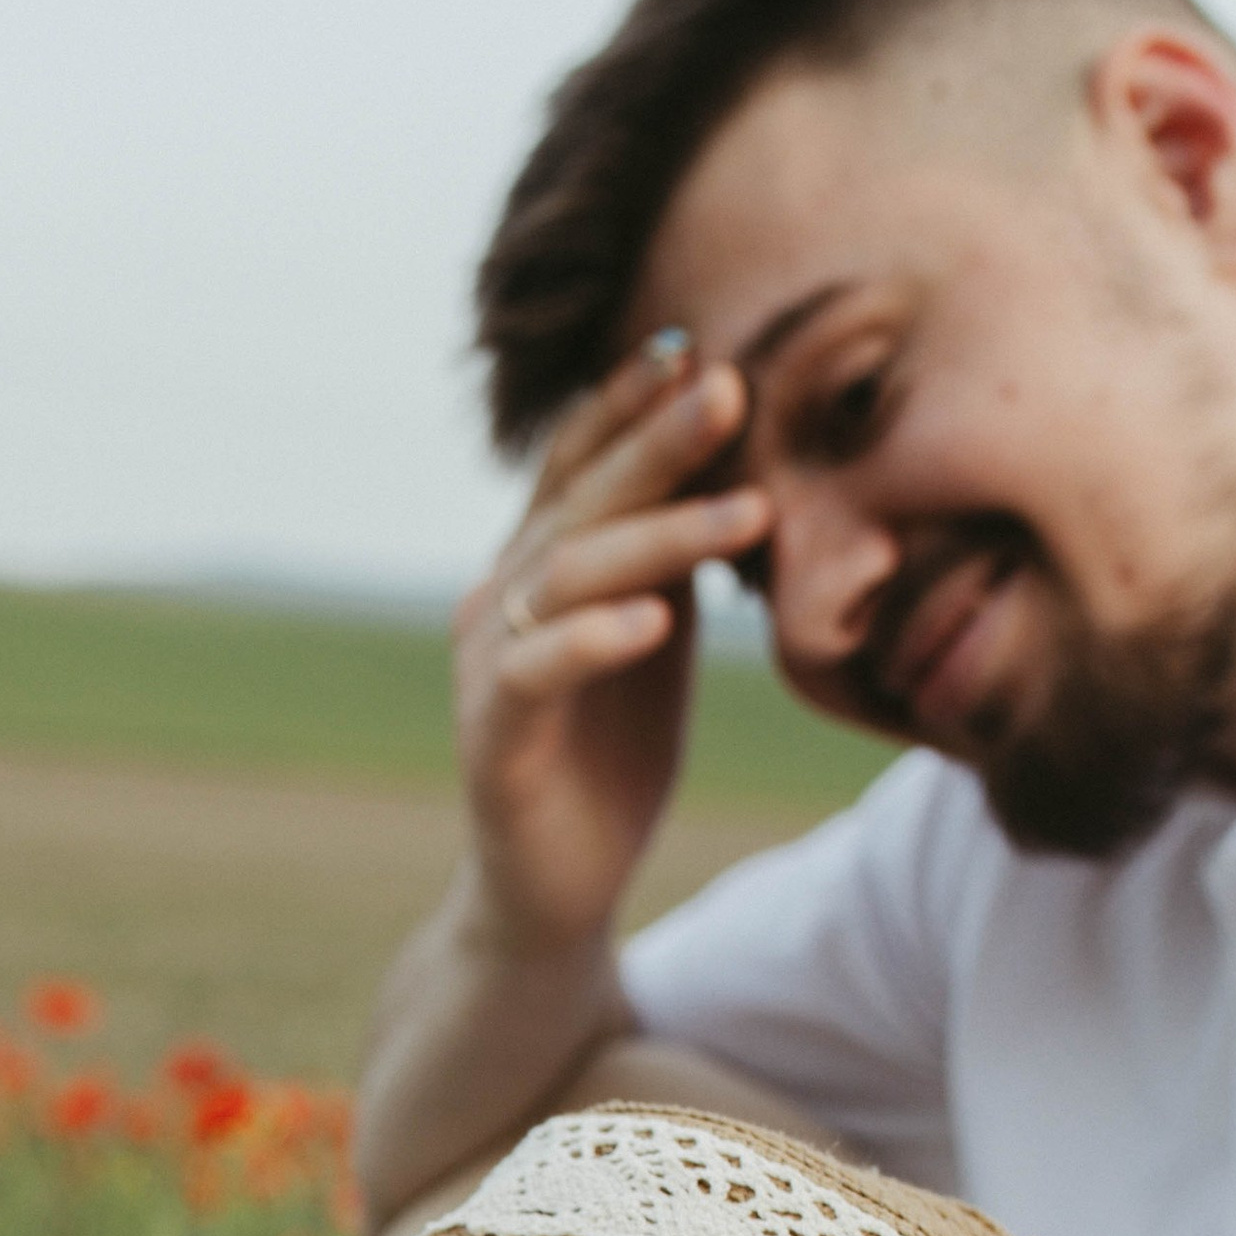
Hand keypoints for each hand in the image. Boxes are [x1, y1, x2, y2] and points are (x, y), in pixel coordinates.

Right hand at [456, 334, 770, 955]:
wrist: (555, 889)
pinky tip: (655, 622)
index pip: (580, 463)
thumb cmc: (610, 756)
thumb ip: (676, 557)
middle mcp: (498, 599)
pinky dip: (594, 642)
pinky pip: (535, 674)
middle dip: (657, 443)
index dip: (630, 404)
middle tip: (731, 389)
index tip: (700, 346)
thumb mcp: (658, 635)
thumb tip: (743, 458)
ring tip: (748, 513)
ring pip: (568, 577)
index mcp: (539, 566)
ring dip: (660, 540)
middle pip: (579, 502)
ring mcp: (488, 666)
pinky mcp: (492, 739)